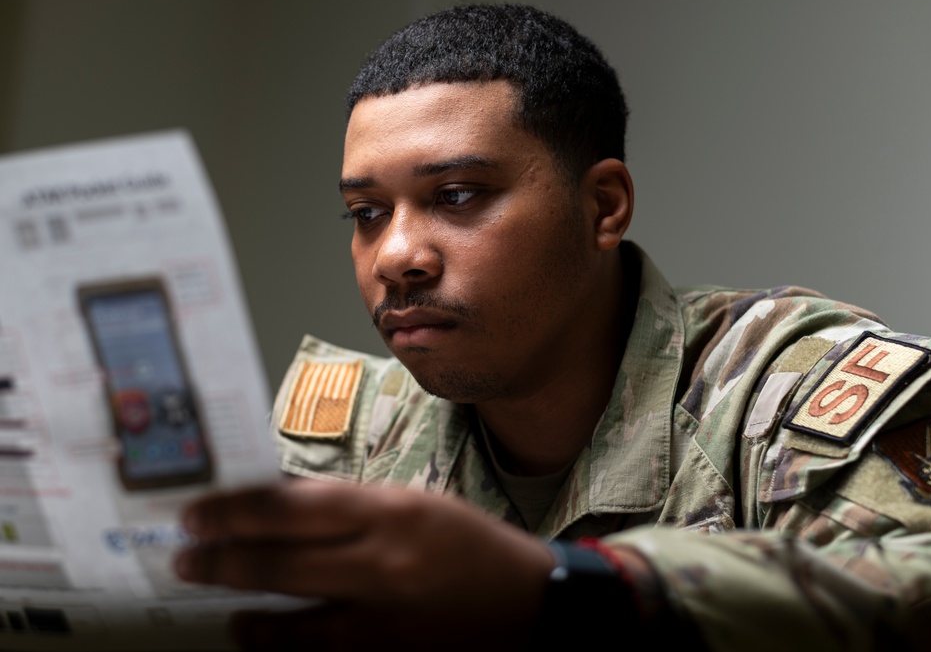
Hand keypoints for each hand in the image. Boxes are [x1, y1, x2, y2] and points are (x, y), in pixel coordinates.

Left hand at [174, 479, 553, 649]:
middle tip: (184, 556)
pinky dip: (280, 647)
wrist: (532, 606)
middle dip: (221, 560)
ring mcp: (383, 619)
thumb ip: (354, 510)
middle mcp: (382, 563)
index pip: (292, 507)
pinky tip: (257, 638)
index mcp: (392, 512)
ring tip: (216, 601)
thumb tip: (285, 512)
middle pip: (279, 563)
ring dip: (243, 610)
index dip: (235, 511)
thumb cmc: (475, 549)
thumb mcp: (418, 507)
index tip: (198, 512)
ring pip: (289, 620)